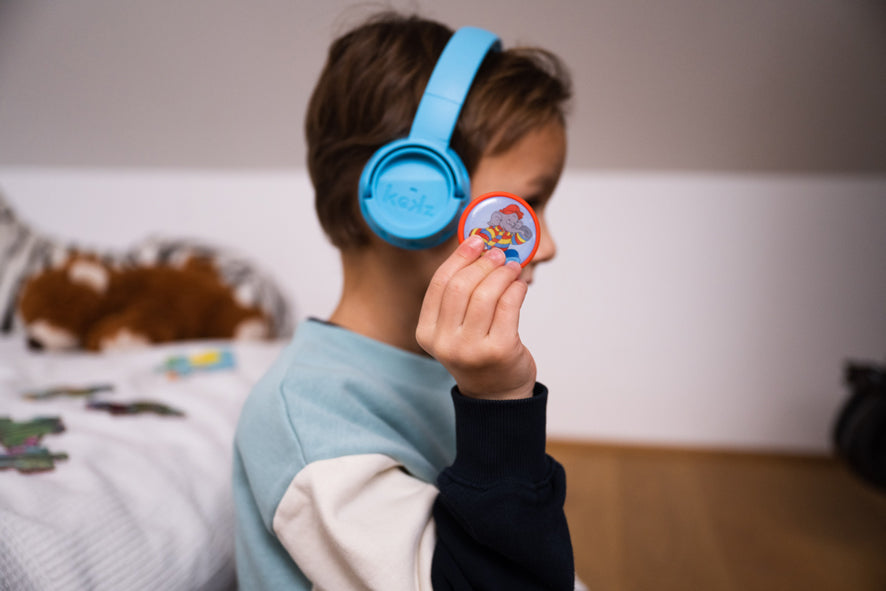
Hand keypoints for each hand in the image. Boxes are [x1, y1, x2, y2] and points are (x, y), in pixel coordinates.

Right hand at [416, 235, 535, 399]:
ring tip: (512, 266)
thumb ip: (460, 295)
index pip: (440, 284)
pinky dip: (516, 289)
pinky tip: (520, 285)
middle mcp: (445, 343)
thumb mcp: (456, 327)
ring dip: (502, 274)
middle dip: (482, 263)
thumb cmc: (477, 352)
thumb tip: (479, 248)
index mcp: (427, 332)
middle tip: (498, 253)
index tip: (476, 240)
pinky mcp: (499, 351)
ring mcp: (471, 349)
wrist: (496, 394)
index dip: (459, 257)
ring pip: (485, 295)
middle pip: (461, 287)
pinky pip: (508, 307)